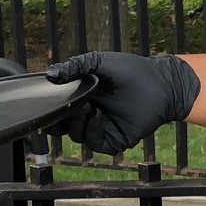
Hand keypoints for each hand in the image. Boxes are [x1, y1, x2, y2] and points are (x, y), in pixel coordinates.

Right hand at [43, 51, 200, 155]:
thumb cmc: (132, 71)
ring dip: (77, 122)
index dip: (50, 110)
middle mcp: (89, 114)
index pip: (59, 110)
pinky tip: (96, 116)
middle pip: (63, 127)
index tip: (46, 103)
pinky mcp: (114, 139)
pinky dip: (91, 131)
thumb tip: (51, 74)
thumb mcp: (99, 62)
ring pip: (77, 135)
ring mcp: (102, 128)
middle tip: (63, 108)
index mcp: (82, 98)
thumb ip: (75, 66)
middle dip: (58, 121)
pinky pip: (95, 143)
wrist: (159, 83)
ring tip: (87, 107)